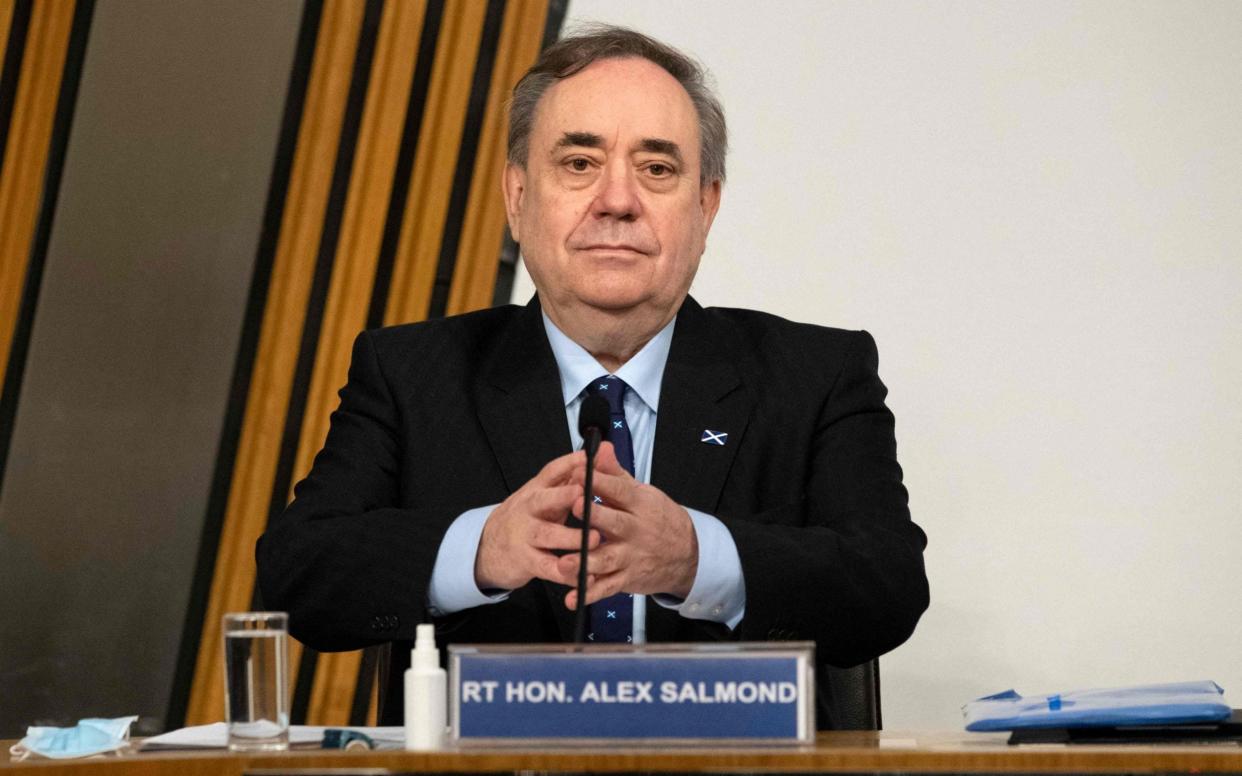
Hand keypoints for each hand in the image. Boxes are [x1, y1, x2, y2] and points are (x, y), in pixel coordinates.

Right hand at [475, 451, 599, 590]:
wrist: (488, 547)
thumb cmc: (527, 518)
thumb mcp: (544, 496)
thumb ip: (569, 479)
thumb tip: (597, 456)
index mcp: (536, 490)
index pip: (551, 471)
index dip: (568, 463)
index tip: (586, 457)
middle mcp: (529, 510)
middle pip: (544, 500)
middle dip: (563, 496)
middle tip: (583, 495)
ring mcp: (525, 536)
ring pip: (547, 535)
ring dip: (571, 537)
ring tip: (595, 538)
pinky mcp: (526, 561)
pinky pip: (549, 568)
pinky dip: (568, 573)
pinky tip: (587, 575)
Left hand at [558, 442, 698, 608]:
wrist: (688, 554)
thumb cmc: (657, 518)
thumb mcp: (642, 493)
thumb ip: (615, 473)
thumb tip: (600, 447)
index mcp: (639, 504)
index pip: (618, 490)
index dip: (598, 481)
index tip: (578, 473)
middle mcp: (635, 531)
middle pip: (614, 523)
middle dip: (594, 516)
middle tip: (573, 506)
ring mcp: (631, 557)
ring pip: (607, 560)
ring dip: (586, 562)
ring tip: (565, 563)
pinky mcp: (627, 579)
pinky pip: (607, 588)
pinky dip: (589, 594)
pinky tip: (573, 598)